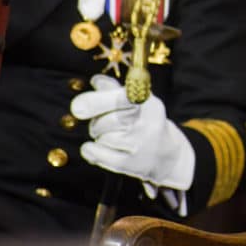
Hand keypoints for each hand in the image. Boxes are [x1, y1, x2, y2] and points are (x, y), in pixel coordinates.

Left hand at [70, 74, 194, 190]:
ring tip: (113, 135)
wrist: (168, 154)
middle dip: (96, 121)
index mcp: (147, 102)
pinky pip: (98, 154)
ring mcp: (139, 144)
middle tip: (101, 122)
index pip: (121, 99)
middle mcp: (147, 122)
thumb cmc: (146, 120)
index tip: (77, 107)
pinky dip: (90, 150)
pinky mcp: (131, 164)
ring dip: (99, 135)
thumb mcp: (138, 100)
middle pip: (105, 120)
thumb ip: (115, 89)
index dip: (98, 101)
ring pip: (101, 137)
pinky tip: (97, 148)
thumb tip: (96, 81)